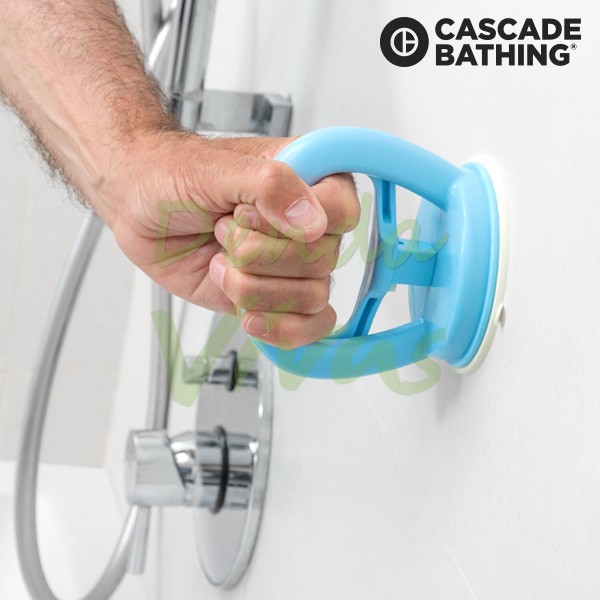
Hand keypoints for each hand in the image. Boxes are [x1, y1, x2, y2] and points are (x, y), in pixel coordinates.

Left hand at [97, 130, 359, 348]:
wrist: (138, 207)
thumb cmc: (173, 177)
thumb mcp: (215, 169)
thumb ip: (269, 186)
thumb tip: (313, 222)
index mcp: (308, 180)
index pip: (343, 211)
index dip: (293, 224)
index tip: (247, 213)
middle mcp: (308, 225)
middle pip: (323, 260)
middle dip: (259, 254)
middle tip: (223, 230)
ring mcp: (292, 265)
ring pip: (312, 297)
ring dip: (254, 287)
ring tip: (222, 262)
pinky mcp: (276, 297)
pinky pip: (308, 326)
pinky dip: (280, 328)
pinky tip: (249, 314)